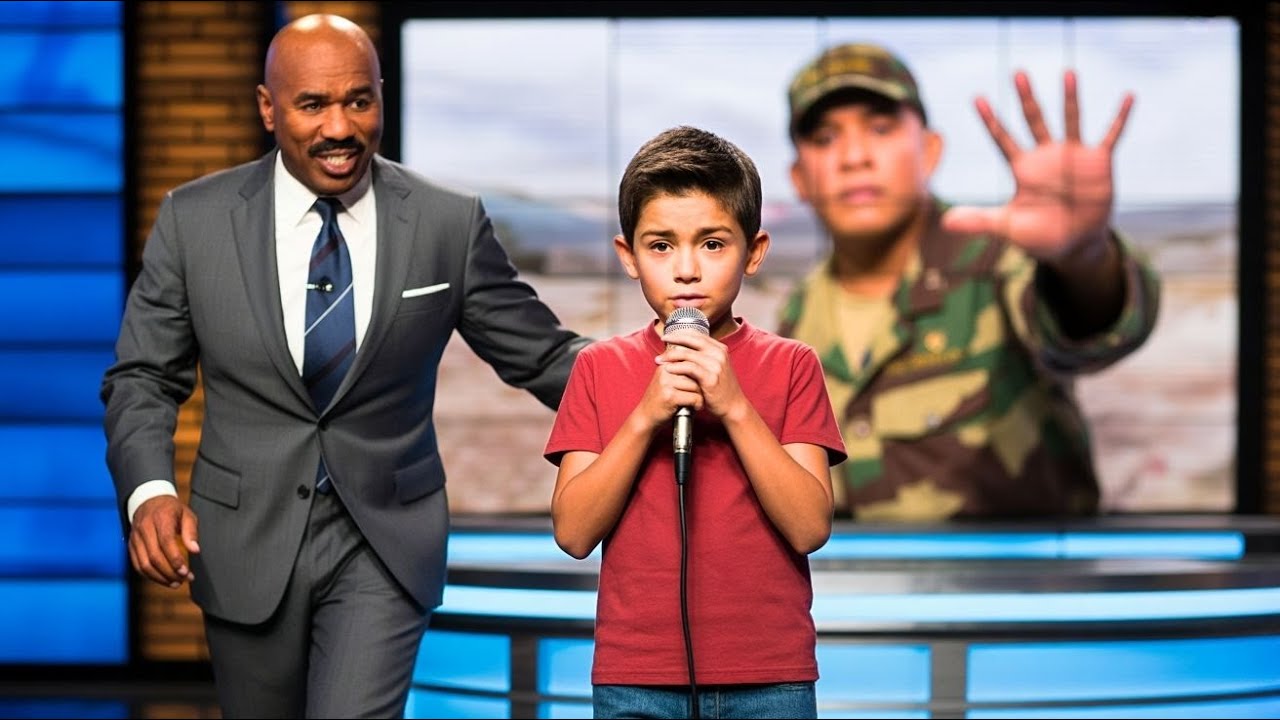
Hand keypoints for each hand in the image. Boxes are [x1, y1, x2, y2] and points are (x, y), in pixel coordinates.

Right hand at [129, 495, 199, 587]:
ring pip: (144, 564)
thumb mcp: (187, 515)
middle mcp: (144, 528)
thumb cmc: (171, 510)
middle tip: (184, 579)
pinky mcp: (131, 545)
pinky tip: (162, 579)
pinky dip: (149, 575)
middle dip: (169, 572)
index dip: (175, 559)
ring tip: (175, 583)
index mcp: (160, 518)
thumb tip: (195, 550)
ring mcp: (135, 538)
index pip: (166, 542)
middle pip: (154, 556)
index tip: (186, 571)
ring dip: (160, 577)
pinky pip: (137, 565)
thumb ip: (191, 532)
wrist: (148, 501)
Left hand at [655, 331, 744, 419]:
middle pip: (691, 340)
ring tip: (660, 359)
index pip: (697, 334)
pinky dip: (676, 367)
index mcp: (720, 348)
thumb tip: (682, 348)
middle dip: (673, 340)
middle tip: (661, 342)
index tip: (667, 336)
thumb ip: (703, 357)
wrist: (733, 405)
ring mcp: (716, 365)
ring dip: (670, 356)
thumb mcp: (714, 367)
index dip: (680, 334)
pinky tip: (668, 369)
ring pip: (687, 354)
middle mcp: (719, 353)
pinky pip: (689, 368)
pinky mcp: (710, 377)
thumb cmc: (720, 388)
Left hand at [941, 70, 1133, 262]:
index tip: (977, 98)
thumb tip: (944, 223)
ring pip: (1070, 120)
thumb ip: (979, 220)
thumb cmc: (1040, 235)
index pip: (1002, 139)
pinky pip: (1111, 136)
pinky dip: (1120, 118)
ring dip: (1069, 98)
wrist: (1074, 245)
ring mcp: (1073, 156)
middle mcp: (1046, 156)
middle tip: (1017, 73)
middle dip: (1025, 98)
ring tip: (1067, 73)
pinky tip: (1129, 96)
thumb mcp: (1008, 227)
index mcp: (1023, 169)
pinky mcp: (1099, 162)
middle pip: (1033, 120)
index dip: (991, 121)